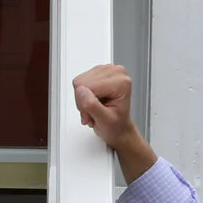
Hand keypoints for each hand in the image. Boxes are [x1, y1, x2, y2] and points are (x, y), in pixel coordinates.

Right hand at [70, 64, 157, 180]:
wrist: (120, 131)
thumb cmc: (116, 128)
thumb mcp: (103, 121)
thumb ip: (91, 105)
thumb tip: (82, 91)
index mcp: (121, 81)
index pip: (88, 85)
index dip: (86, 103)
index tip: (95, 114)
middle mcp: (118, 72)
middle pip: (82, 81)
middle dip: (84, 100)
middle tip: (95, 113)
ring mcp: (110, 71)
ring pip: (80, 81)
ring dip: (84, 99)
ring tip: (96, 110)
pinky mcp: (102, 73)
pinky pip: (81, 81)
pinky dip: (85, 95)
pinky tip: (94, 104)